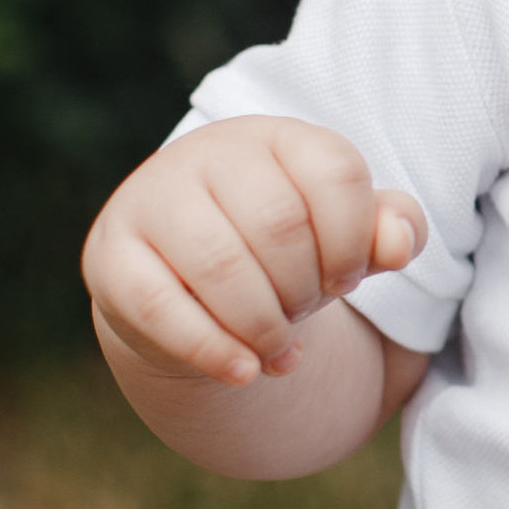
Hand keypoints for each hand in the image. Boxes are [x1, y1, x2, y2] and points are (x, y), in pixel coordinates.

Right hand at [83, 114, 427, 387]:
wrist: (183, 278)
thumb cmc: (280, 249)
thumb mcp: (342, 234)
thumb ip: (391, 230)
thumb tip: (398, 244)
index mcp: (274, 137)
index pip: (335, 172)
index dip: (354, 241)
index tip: (346, 277)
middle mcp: (206, 154)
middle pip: (278, 224)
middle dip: (304, 289)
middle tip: (302, 314)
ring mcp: (150, 201)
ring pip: (220, 264)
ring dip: (264, 325)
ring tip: (278, 351)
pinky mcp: (110, 257)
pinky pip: (159, 306)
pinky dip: (212, 350)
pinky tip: (244, 372)